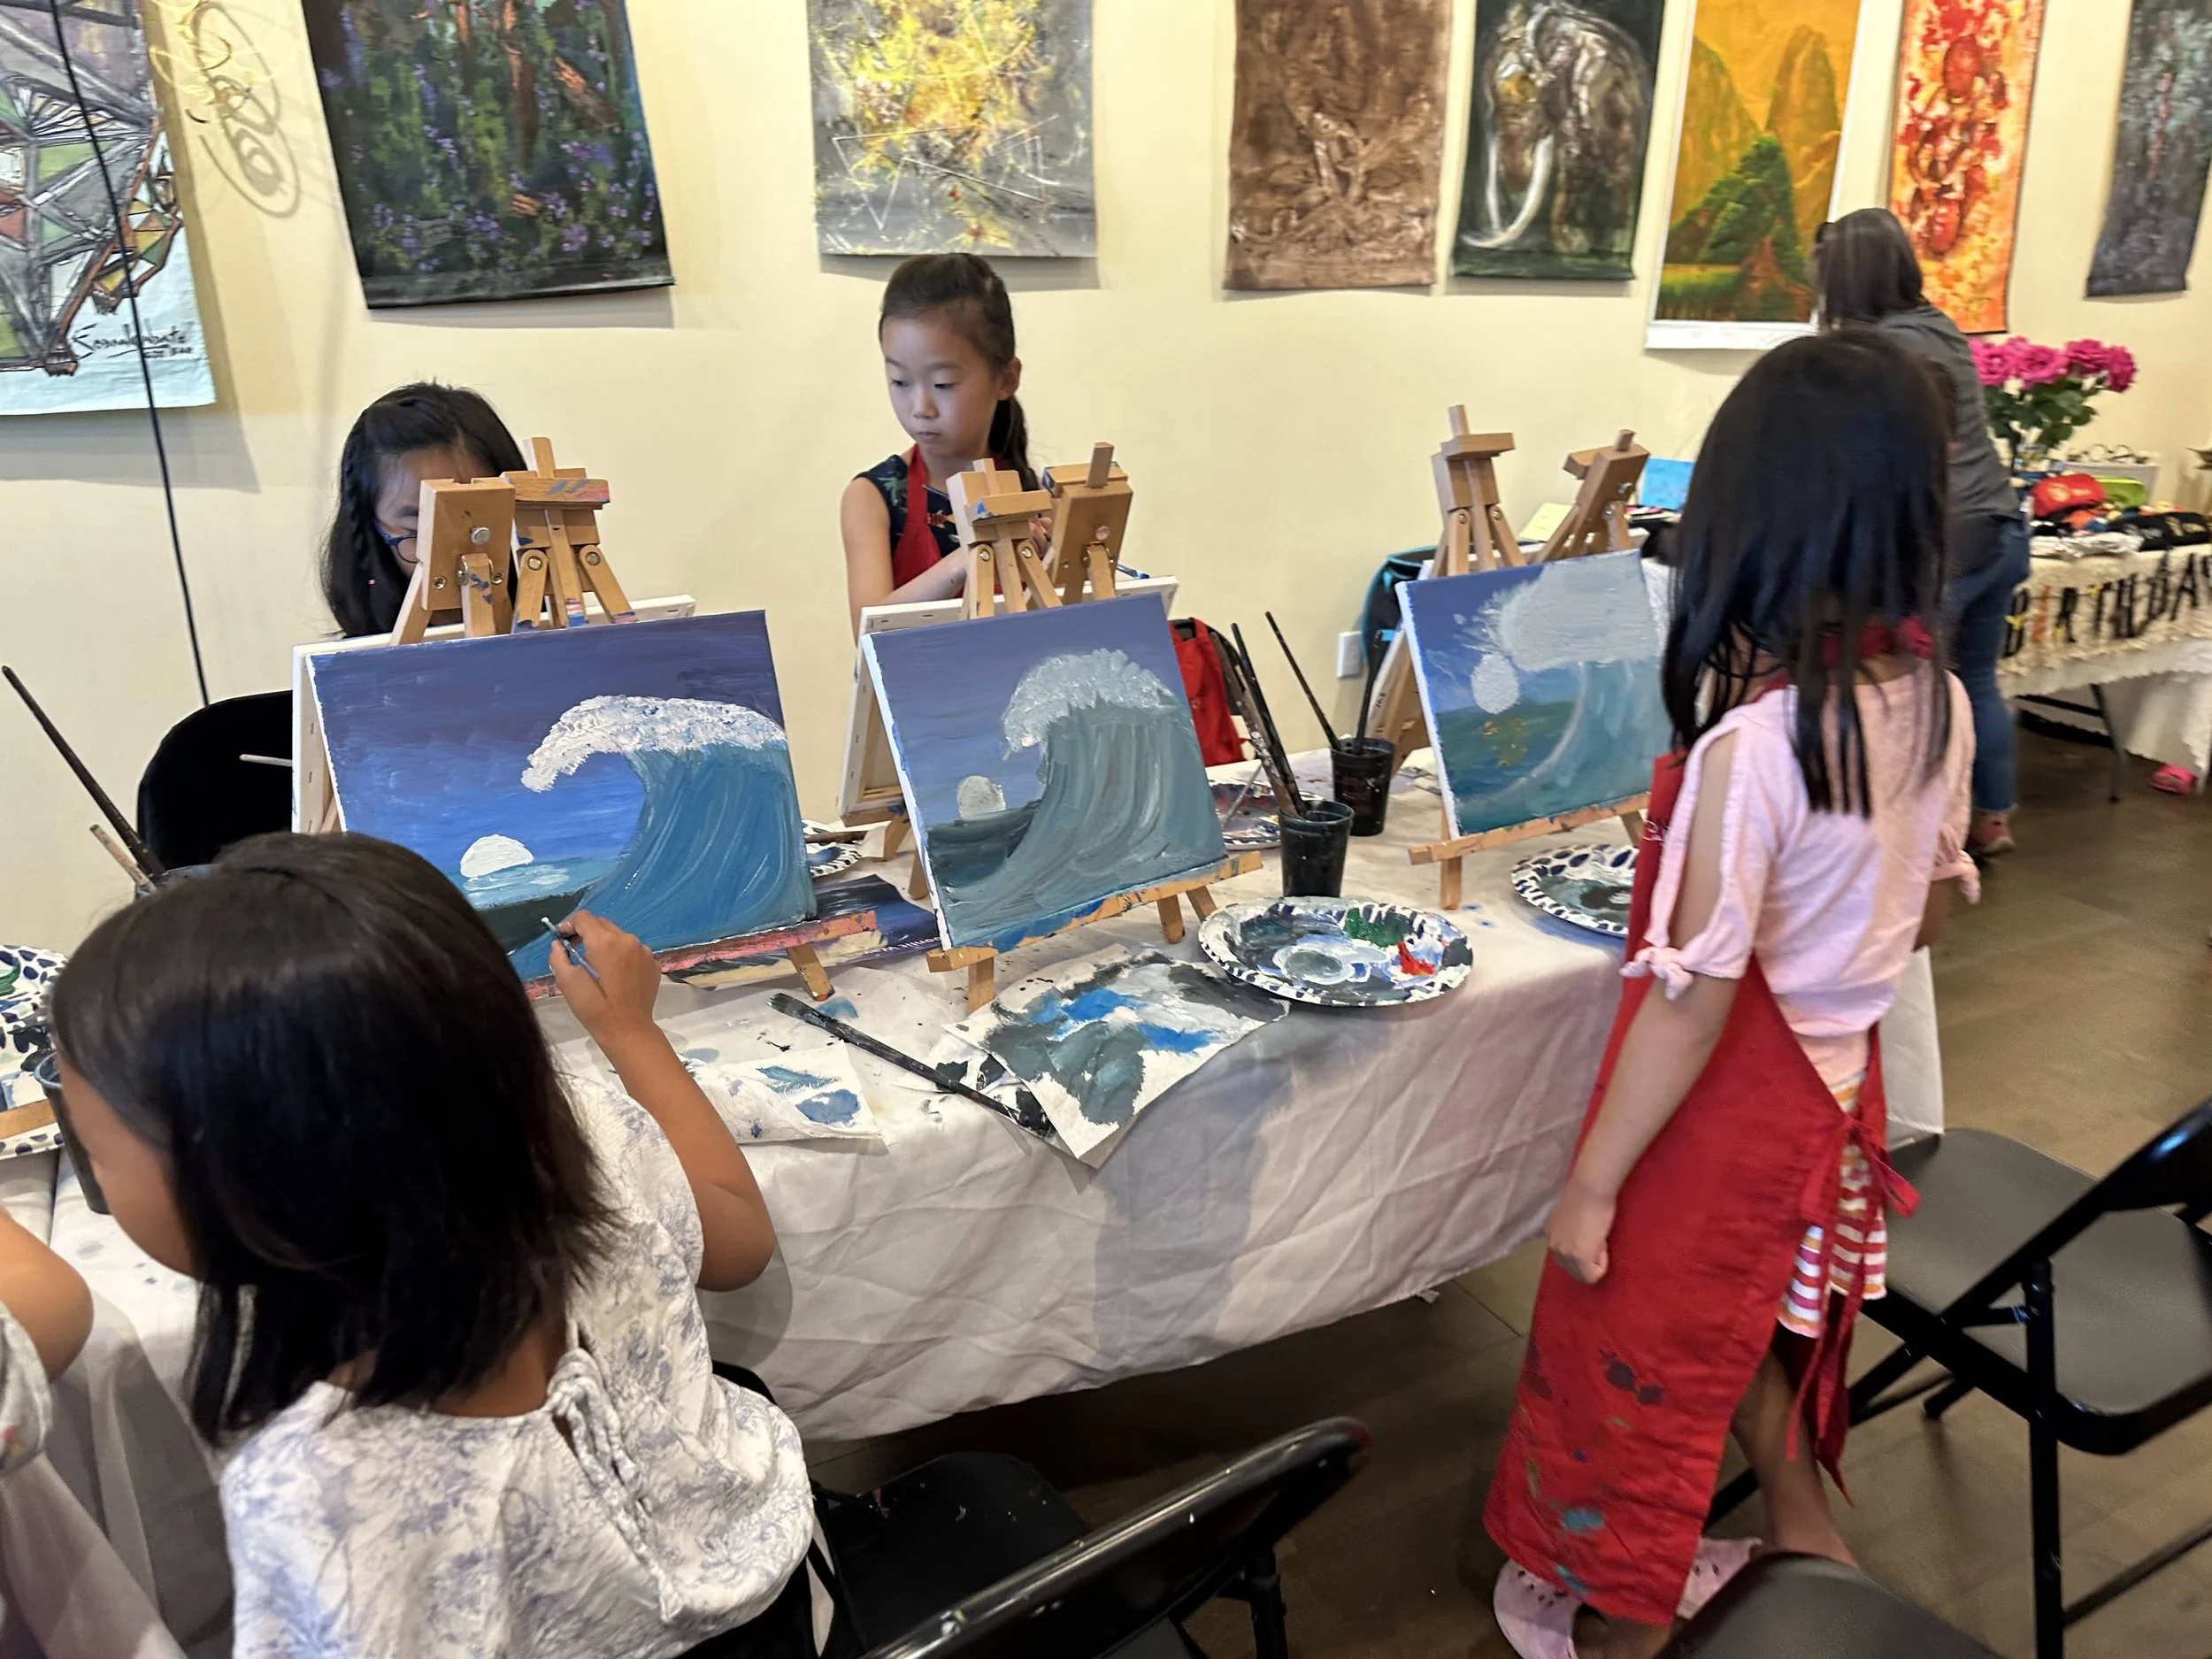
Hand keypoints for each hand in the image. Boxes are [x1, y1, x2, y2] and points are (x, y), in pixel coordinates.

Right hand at [549, 911, 661, 1051]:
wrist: (627, 1030)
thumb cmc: (594, 1008)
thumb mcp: (567, 983)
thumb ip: (558, 957)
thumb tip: (558, 944)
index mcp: (604, 942)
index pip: (583, 918)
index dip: (569, 924)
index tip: (562, 937)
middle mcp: (627, 940)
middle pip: (602, 924)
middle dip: (586, 933)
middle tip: (575, 949)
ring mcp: (644, 951)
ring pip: (619, 937)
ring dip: (605, 944)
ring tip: (597, 964)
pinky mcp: (653, 963)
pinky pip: (633, 951)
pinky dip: (622, 956)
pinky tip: (616, 974)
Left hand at [1546, 1179, 1616, 1285]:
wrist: (1590, 1188)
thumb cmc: (1587, 1195)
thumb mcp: (1572, 1215)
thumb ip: (1571, 1230)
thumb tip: (1581, 1238)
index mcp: (1551, 1234)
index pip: (1566, 1257)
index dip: (1585, 1249)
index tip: (1593, 1233)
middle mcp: (1553, 1245)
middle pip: (1572, 1270)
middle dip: (1589, 1261)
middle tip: (1599, 1238)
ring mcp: (1564, 1253)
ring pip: (1582, 1275)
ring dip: (1595, 1262)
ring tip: (1600, 1239)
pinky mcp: (1579, 1257)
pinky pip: (1592, 1276)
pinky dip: (1602, 1265)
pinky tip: (1602, 1244)